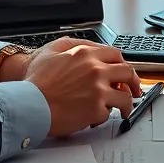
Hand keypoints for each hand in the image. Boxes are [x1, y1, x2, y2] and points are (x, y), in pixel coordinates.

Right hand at [23, 40, 142, 136]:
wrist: (29, 104)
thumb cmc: (36, 80)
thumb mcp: (52, 50)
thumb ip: (74, 45)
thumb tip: (88, 47)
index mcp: (87, 54)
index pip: (116, 55)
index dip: (122, 64)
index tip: (124, 72)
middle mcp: (96, 70)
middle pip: (127, 73)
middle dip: (134, 83)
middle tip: (134, 90)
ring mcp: (98, 91)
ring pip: (124, 97)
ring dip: (126, 104)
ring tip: (123, 110)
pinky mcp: (96, 110)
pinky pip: (108, 113)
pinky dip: (102, 116)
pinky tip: (95, 117)